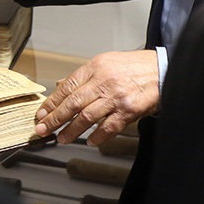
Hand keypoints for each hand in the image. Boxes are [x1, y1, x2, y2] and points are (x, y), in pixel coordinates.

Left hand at [34, 50, 159, 145]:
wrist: (162, 69)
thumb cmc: (134, 66)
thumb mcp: (106, 62)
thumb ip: (84, 77)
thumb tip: (60, 86)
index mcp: (95, 67)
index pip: (67, 87)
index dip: (52, 103)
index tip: (42, 114)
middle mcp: (104, 81)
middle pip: (73, 103)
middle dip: (55, 118)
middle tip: (43, 129)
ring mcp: (116, 96)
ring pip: (87, 117)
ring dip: (72, 130)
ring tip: (62, 139)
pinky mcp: (129, 110)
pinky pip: (109, 127)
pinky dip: (98, 137)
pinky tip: (90, 141)